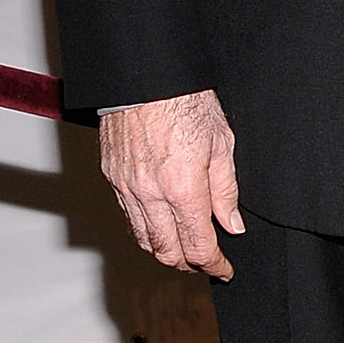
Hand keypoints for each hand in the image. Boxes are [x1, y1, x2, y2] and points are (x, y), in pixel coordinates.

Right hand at [98, 90, 243, 279]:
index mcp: (183, 188)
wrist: (146, 73)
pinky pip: (129, 217)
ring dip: (166, 251)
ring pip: (144, 240)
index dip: (215, 265)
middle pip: (168, 253)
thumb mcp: (222, 142)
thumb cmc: (185, 99)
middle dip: (190, 265)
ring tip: (185, 248)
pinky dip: (146, 230)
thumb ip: (226, 190)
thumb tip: (231, 224)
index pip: (199, 247)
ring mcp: (127, 187)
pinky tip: (162, 224)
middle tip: (207, 262)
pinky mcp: (112, 176)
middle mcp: (150, 194)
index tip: (225, 269)